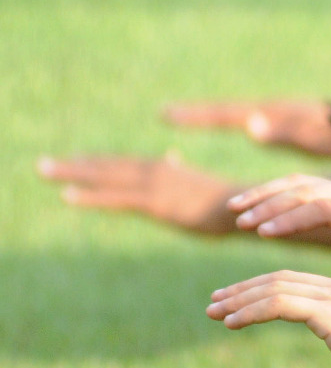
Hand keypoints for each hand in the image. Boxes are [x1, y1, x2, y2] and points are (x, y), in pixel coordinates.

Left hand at [38, 152, 242, 234]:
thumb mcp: (200, 184)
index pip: (125, 166)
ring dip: (73, 174)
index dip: (99, 163)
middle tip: (43, 164)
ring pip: (107, 178)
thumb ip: (180, 172)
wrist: (250, 210)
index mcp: (167, 171)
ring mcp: (156, 188)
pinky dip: (91, 196)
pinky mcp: (157, 204)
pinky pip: (117, 199)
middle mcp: (157, 174)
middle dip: (76, 166)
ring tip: (44, 170)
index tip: (73, 162)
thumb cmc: (232, 202)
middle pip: (109, 168)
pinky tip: (67, 196)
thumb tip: (170, 158)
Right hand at [164, 100, 330, 156]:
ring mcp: (276, 114)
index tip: (167, 114)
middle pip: (223, 110)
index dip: (196, 116)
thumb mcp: (314, 136)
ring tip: (181, 117)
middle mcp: (268, 109)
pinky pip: (248, 120)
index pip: (224, 113)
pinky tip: (231, 126)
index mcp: (270, 113)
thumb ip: (284, 132)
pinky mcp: (285, 121)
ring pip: (234, 114)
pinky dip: (231, 122)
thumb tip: (250, 125)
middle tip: (165, 112)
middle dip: (195, 112)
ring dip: (209, 115)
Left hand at [208, 271, 330, 367]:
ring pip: (274, 288)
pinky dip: (250, 311)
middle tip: (215, 302)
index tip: (236, 302)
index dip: (263, 289)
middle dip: (243, 290)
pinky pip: (278, 305)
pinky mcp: (327, 312)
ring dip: (238, 300)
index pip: (297, 282)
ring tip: (213, 312)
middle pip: (280, 279)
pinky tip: (230, 324)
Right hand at [229, 175, 330, 299]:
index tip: (263, 234)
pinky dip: (272, 194)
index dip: (294, 219)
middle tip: (241, 222)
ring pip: (301, 183)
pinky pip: (300, 187)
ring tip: (234, 211)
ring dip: (266, 195)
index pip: (328, 209)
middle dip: (273, 205)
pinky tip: (246, 206)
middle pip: (310, 191)